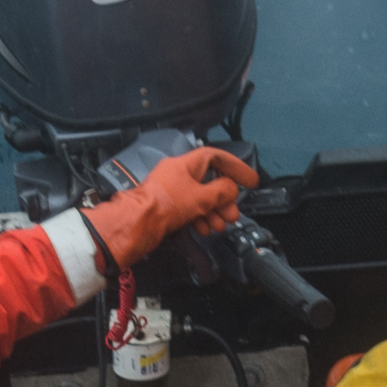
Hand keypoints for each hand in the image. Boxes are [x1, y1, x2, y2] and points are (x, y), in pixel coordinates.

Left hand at [85, 145, 260, 267]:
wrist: (137, 225)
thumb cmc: (166, 205)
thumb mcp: (201, 197)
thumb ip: (221, 191)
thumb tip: (231, 189)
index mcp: (185, 164)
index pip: (215, 157)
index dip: (236, 167)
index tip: (250, 180)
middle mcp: (177, 174)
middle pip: (209, 181)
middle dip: (224, 199)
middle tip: (233, 214)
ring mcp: (170, 191)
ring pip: (199, 198)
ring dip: (213, 212)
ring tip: (221, 226)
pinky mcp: (165, 208)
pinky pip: (188, 210)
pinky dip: (199, 218)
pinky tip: (205, 229)